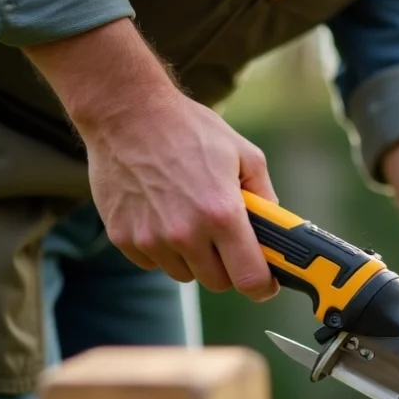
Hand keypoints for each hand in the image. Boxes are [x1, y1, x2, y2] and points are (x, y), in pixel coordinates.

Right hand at [81, 92, 279, 299]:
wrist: (126, 112)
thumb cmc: (188, 129)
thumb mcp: (244, 154)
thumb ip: (265, 196)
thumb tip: (275, 227)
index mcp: (222, 214)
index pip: (249, 279)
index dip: (262, 286)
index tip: (265, 282)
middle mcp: (186, 233)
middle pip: (218, 283)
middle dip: (228, 267)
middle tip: (226, 242)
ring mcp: (151, 238)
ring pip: (184, 274)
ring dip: (193, 258)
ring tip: (190, 219)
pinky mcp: (123, 237)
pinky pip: (153, 262)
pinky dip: (161, 249)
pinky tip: (162, 215)